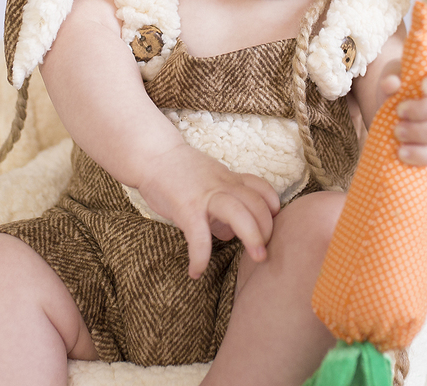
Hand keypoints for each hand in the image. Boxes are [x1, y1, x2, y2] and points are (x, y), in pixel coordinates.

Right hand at [136, 144, 279, 279]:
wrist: (153, 155)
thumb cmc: (180, 172)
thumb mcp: (210, 180)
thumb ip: (224, 202)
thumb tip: (229, 233)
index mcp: (229, 179)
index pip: (261, 189)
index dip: (272, 205)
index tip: (274, 222)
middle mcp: (223, 186)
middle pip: (256, 203)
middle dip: (267, 228)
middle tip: (265, 250)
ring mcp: (205, 196)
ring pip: (238, 213)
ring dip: (252, 237)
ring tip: (256, 258)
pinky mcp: (186, 208)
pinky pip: (199, 236)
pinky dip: (200, 257)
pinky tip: (196, 271)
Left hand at [378, 50, 426, 167]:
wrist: (402, 114)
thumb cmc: (401, 88)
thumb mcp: (393, 77)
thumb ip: (391, 77)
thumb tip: (390, 84)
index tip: (423, 86)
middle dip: (423, 109)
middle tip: (399, 112)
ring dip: (420, 132)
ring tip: (397, 132)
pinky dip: (421, 154)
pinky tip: (403, 152)